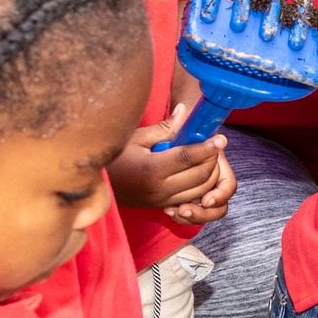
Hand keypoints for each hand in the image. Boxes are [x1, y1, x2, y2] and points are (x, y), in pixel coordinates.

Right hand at [107, 105, 233, 221]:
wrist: (96, 185)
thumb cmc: (114, 156)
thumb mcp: (136, 138)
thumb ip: (165, 128)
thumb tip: (185, 111)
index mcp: (152, 169)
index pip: (188, 158)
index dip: (207, 147)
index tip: (221, 138)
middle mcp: (160, 189)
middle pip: (200, 176)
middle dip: (212, 159)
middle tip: (215, 144)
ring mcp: (162, 200)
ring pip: (200, 191)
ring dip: (210, 174)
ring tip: (208, 156)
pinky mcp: (162, 206)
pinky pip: (191, 199)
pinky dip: (201, 187)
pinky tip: (200, 171)